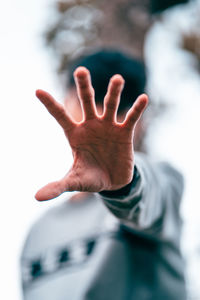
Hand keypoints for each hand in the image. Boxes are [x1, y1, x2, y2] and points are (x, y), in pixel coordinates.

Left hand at [35, 67, 147, 200]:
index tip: (37, 91)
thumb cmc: (90, 178)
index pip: (60, 116)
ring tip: (117, 79)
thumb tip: (37, 198)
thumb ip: (58, 186)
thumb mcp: (74, 182)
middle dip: (84, 87)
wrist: (112, 183)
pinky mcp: (125, 133)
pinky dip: (137, 109)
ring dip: (113, 93)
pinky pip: (131, 119)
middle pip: (86, 102)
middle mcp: (91, 126)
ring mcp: (108, 127)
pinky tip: (143, 98)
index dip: (50, 104)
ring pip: (110, 105)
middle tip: (80, 70)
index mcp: (75, 134)